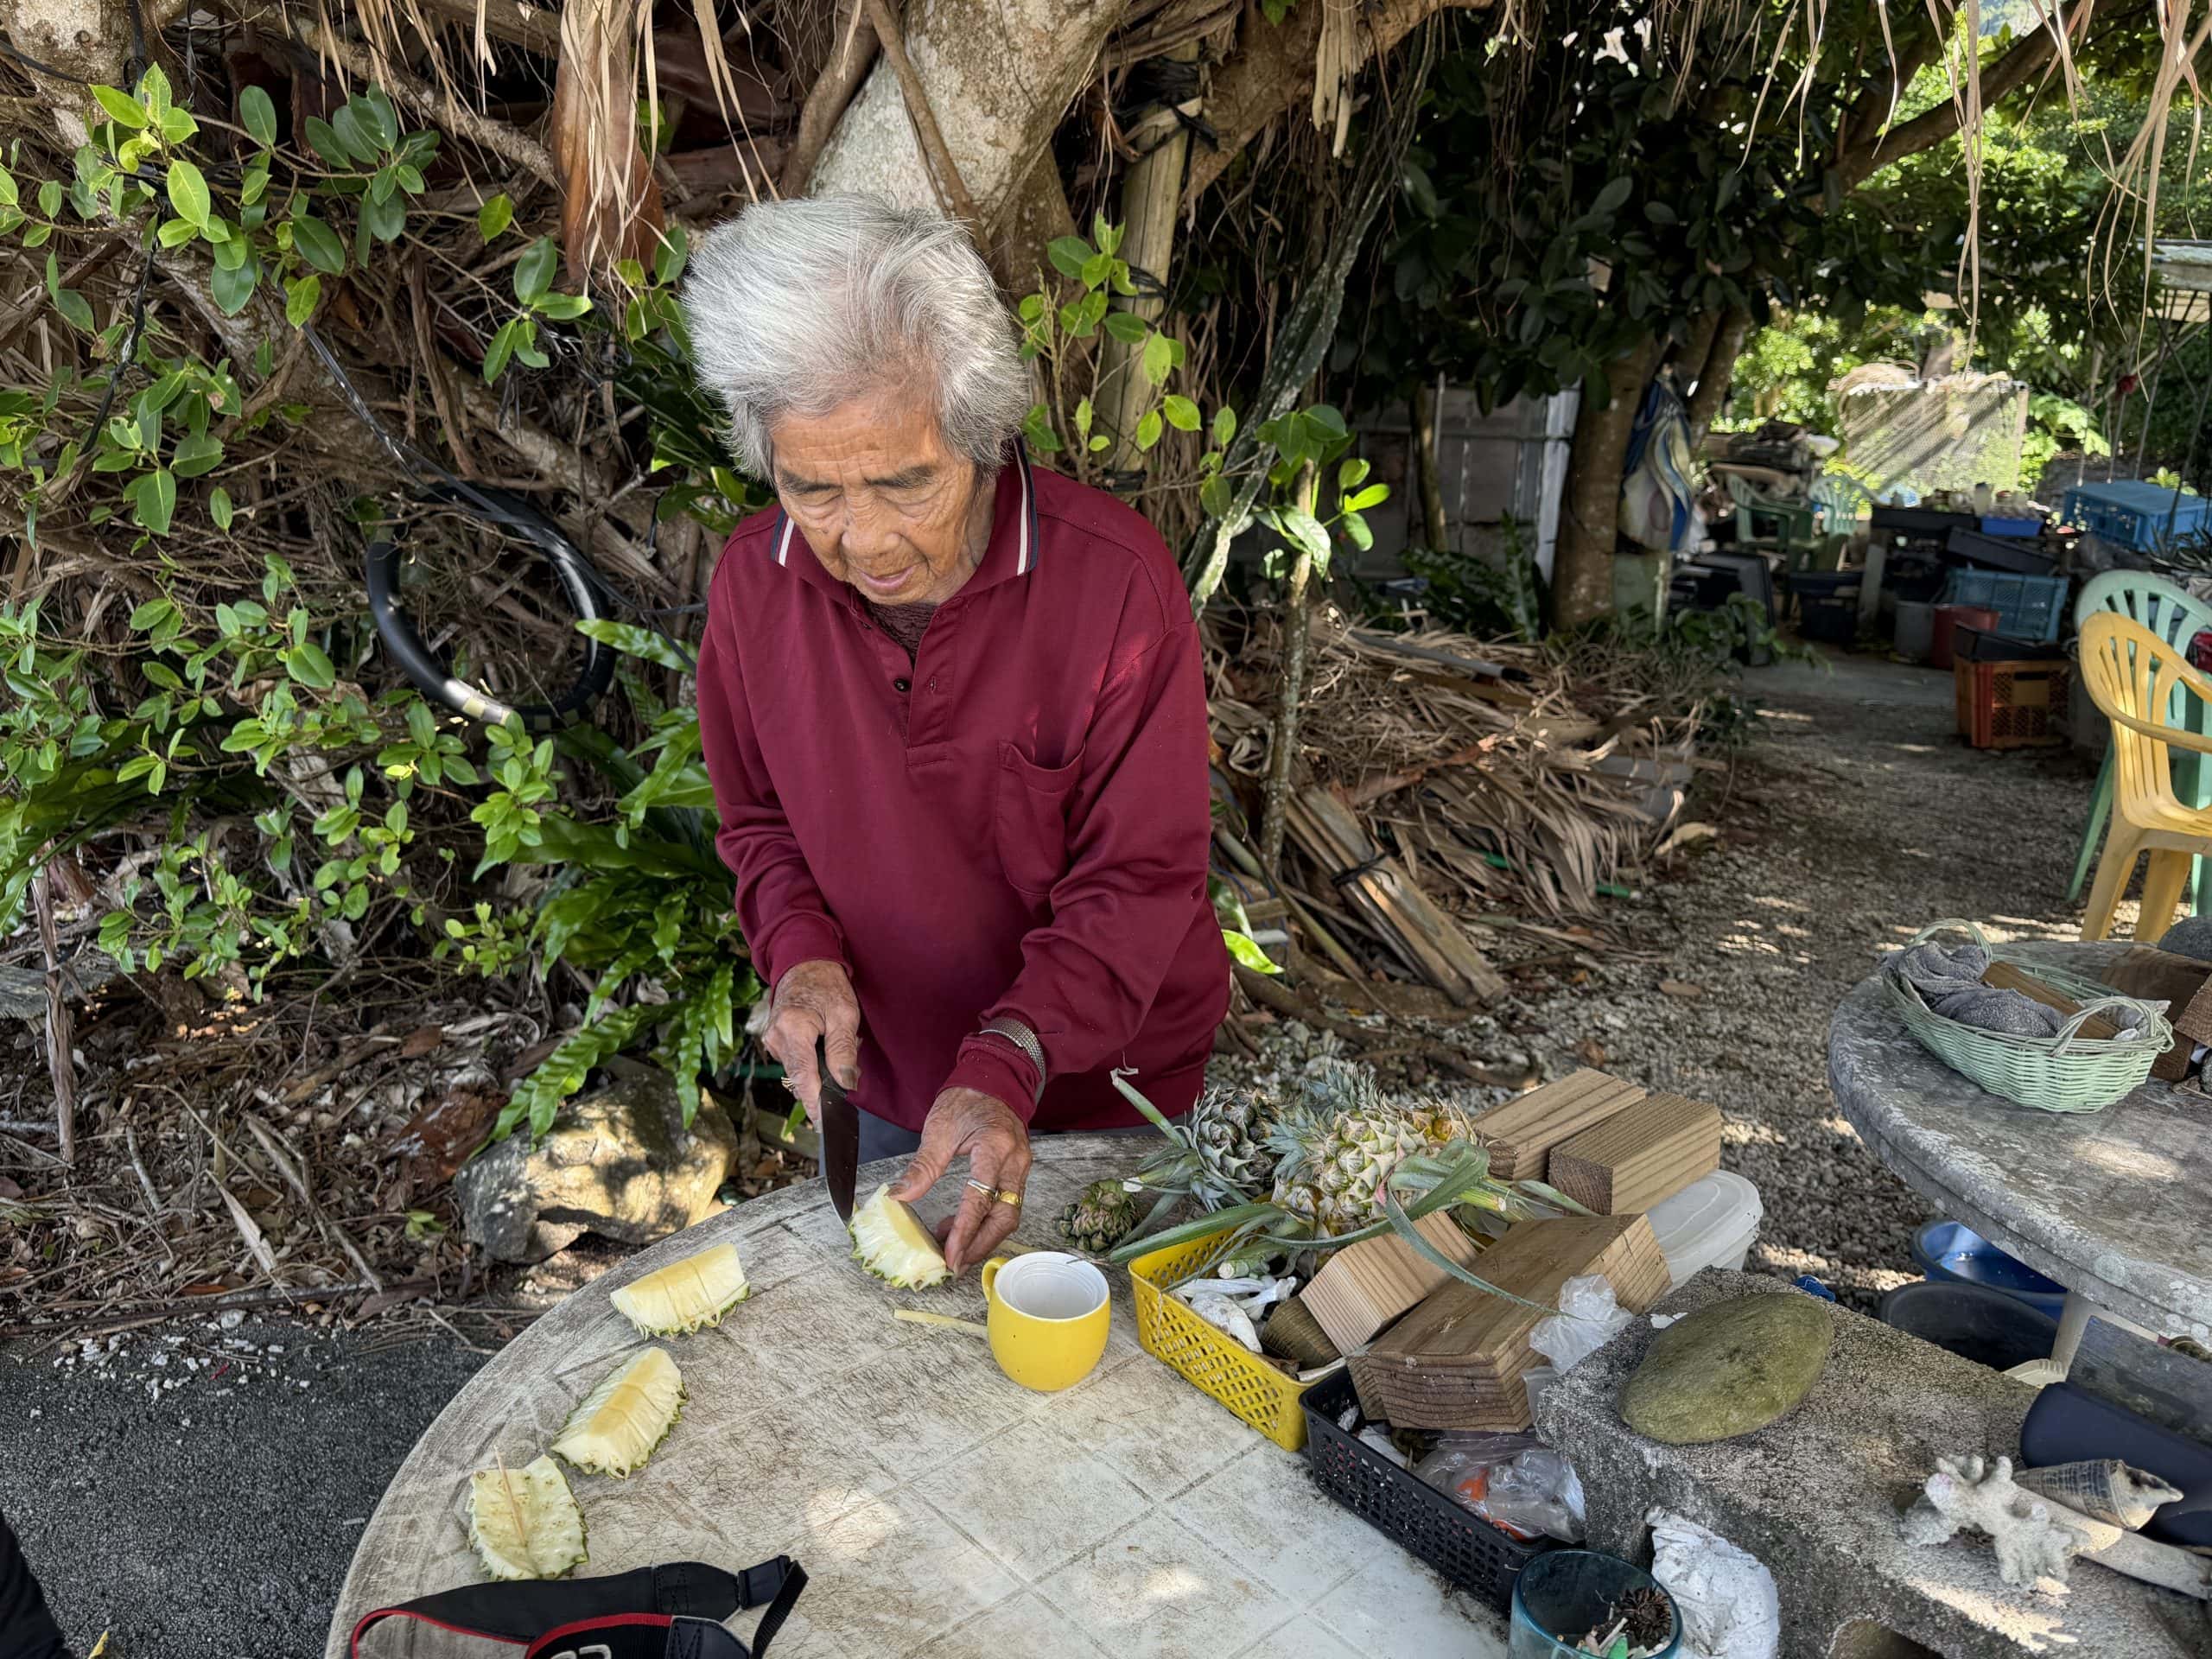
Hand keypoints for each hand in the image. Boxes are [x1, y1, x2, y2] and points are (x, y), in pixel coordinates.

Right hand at [761, 959, 859, 1123]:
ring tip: (838, 1043)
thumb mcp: (844, 1014)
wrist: (804, 962)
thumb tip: (845, 1082)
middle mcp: (776, 1038)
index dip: (815, 1104)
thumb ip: (842, 1049)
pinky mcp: (776, 1041)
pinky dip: (813, 1059)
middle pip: (800, 1078)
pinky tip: (825, 1042)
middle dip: (825, 1082)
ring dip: (821, 1068)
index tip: (824, 1124)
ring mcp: (772, 1041)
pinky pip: (796, 1061)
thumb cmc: (827, 984)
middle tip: (850, 1068)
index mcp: (792, 1030)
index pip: (803, 1078)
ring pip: (800, 1071)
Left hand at [890, 1087, 1031, 1273]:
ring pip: (1009, 1216)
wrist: (993, 1079)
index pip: (981, 1200)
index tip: (950, 1257)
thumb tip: (900, 1197)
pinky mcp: (1018, 1172)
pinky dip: (984, 1222)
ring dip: (982, 1237)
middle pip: (1005, 1217)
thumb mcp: (939, 1129)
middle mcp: (1015, 1162)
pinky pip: (1007, 1206)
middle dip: (980, 1245)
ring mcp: (1021, 1168)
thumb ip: (923, 1166)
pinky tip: (959, 1225)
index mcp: (995, 1149)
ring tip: (952, 1247)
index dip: (965, 1233)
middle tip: (954, 1264)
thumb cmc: (966, 1100)